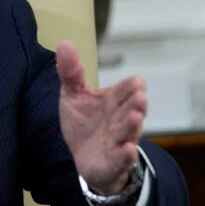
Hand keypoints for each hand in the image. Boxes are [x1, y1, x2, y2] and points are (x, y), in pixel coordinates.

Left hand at [57, 40, 146, 193]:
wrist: (85, 158)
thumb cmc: (84, 123)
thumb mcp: (74, 94)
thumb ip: (71, 72)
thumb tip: (64, 43)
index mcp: (115, 100)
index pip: (128, 90)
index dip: (131, 87)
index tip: (136, 83)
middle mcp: (121, 119)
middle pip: (132, 110)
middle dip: (136, 104)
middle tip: (140, 97)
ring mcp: (119, 141)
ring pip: (129, 133)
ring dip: (132, 126)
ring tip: (136, 117)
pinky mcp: (113, 162)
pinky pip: (122, 159)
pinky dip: (125, 155)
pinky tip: (129, 149)